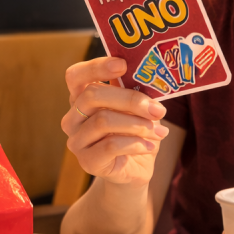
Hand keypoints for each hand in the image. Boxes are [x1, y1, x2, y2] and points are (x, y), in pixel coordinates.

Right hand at [61, 57, 168, 186]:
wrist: (135, 169)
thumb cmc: (135, 132)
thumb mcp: (138, 109)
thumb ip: (137, 92)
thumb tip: (151, 78)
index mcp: (82, 98)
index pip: (76, 76)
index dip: (95, 67)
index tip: (122, 65)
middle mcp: (73, 118)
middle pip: (92, 95)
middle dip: (130, 100)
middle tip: (158, 109)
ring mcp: (77, 141)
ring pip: (103, 121)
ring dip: (138, 125)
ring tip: (160, 131)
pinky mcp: (87, 161)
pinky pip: (111, 145)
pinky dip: (136, 144)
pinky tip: (151, 146)